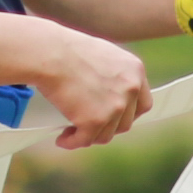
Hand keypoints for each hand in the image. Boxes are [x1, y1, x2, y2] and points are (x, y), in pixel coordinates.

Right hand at [35, 29, 150, 148]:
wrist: (50, 53)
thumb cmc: (67, 49)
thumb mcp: (103, 55)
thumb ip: (114, 74)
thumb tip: (108, 92)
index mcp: (135, 71)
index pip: (143, 104)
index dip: (128, 114)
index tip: (115, 117)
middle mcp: (130, 89)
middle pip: (125, 123)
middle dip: (108, 127)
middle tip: (90, 125)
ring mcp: (114, 107)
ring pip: (106, 135)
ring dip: (90, 136)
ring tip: (73, 132)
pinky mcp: (94, 120)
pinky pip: (85, 140)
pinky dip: (72, 142)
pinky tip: (62, 139)